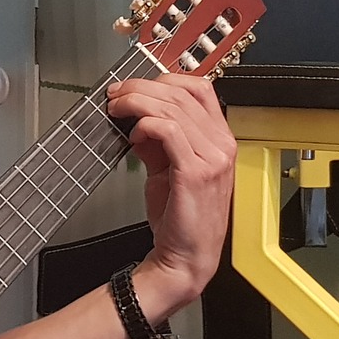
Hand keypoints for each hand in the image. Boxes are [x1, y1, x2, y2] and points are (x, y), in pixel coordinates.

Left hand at [105, 73, 236, 320]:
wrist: (185, 259)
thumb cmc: (179, 218)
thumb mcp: (167, 169)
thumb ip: (157, 141)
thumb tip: (137, 117)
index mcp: (220, 140)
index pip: (200, 89)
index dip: (165, 80)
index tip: (134, 86)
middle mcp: (222, 145)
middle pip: (182, 92)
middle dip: (142, 87)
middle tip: (116, 94)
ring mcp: (213, 158)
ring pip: (173, 107)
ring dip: (138, 102)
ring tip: (116, 108)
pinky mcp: (196, 172)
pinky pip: (170, 131)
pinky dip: (147, 124)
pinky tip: (133, 134)